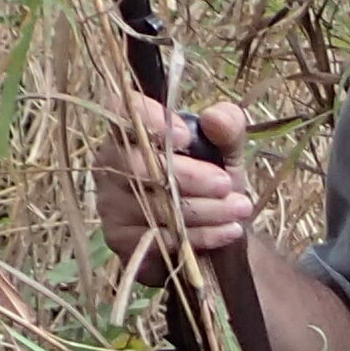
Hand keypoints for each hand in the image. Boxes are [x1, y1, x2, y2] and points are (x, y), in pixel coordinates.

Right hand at [92, 90, 252, 260]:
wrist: (216, 234)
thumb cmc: (214, 181)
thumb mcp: (228, 152)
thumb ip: (228, 128)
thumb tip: (213, 117)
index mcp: (132, 132)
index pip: (121, 111)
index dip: (149, 120)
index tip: (187, 137)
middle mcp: (112, 164)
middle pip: (137, 166)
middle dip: (189, 176)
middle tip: (226, 184)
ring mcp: (111, 203)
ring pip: (152, 206)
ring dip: (203, 209)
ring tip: (238, 209)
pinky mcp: (120, 239)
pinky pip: (158, 238)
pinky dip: (199, 235)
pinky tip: (227, 230)